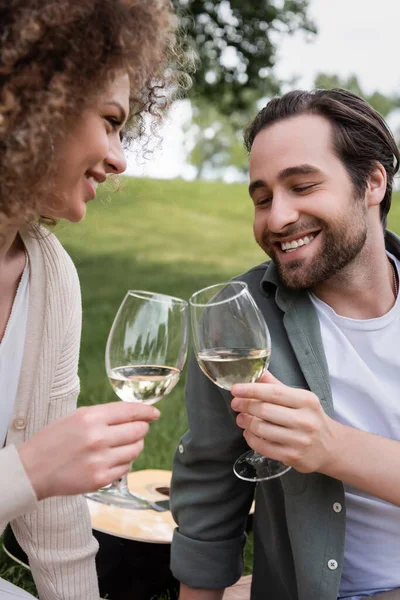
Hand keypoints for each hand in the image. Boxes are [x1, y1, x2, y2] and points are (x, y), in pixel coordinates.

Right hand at [18, 402, 159, 499]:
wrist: (32, 469)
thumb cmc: (54, 440)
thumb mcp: (77, 417)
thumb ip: (104, 415)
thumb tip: (132, 415)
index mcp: (91, 417)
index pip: (130, 411)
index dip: (146, 411)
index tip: (154, 414)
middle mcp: (99, 437)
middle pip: (138, 431)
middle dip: (141, 429)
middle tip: (136, 430)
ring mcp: (101, 460)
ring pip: (135, 450)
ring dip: (134, 446)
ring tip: (121, 446)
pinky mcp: (100, 479)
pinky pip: (125, 468)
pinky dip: (123, 463)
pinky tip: (111, 460)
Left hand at [231, 371, 339, 473]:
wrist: (331, 448)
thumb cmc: (311, 418)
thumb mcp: (300, 399)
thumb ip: (277, 386)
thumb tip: (258, 372)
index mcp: (306, 401)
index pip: (274, 393)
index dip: (251, 390)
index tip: (235, 389)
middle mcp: (304, 420)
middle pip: (265, 410)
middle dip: (245, 406)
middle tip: (235, 404)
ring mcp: (299, 440)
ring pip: (262, 429)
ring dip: (246, 422)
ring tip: (241, 418)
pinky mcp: (292, 457)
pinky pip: (263, 447)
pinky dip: (251, 438)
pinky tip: (249, 433)